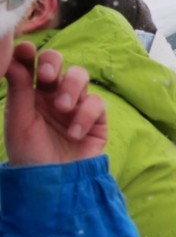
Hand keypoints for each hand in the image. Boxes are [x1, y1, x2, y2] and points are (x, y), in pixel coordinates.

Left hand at [4, 43, 105, 164]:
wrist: (55, 184)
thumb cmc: (30, 155)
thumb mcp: (18, 121)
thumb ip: (19, 89)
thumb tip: (17, 56)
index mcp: (30, 93)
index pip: (32, 63)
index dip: (30, 53)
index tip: (25, 52)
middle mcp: (53, 95)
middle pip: (59, 63)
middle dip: (54, 64)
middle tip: (46, 78)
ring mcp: (76, 106)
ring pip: (80, 77)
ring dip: (71, 88)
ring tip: (62, 108)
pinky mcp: (97, 120)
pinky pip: (97, 103)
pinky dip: (85, 115)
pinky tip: (74, 133)